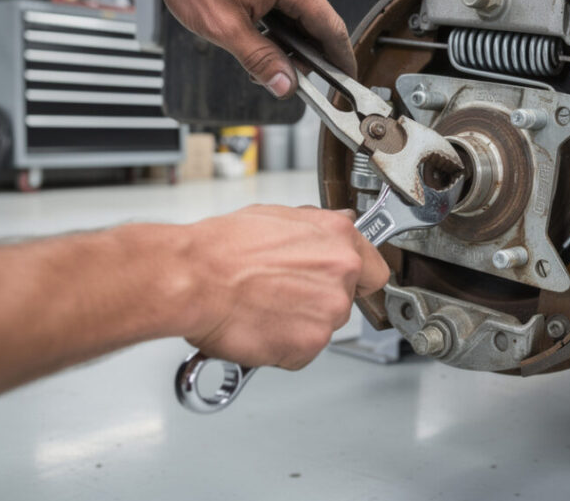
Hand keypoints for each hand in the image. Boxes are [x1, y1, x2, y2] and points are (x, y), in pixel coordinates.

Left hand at [148, 0, 355, 97]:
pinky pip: (291, 3)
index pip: (332, 29)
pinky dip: (281, 24)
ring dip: (289, 41)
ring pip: (303, 16)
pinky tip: (259, 35)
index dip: (341, 60)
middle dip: (304, 55)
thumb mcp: (226, 29)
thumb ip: (261, 61)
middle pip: (319, 24)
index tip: (347, 82)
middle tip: (282, 77)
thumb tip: (285, 85)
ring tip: (260, 54)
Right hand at [177, 205, 388, 369]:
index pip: (374, 271)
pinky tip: (258, 325)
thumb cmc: (224, 248)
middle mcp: (340, 275)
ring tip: (262, 306)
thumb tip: (335, 227)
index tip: (346, 283)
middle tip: (281, 293)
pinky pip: (301, 352)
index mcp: (339, 240)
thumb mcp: (279, 216)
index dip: (356, 279)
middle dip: (317, 301)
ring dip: (298, 323)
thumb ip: (317, 227)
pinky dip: (281, 347)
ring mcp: (327, 313)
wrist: (195, 279)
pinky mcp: (308, 346)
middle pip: (344, 301)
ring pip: (322, 327)